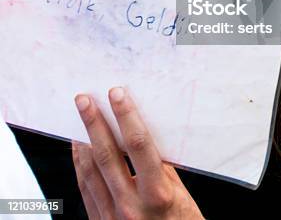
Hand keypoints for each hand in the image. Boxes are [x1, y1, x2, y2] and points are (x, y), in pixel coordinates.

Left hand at [73, 87, 203, 219]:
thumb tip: (147, 138)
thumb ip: (164, 170)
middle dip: (93, 124)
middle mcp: (131, 207)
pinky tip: (79, 149)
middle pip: (107, 155)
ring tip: (77, 118)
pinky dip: (80, 165)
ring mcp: (112, 218)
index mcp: (158, 195)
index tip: (117, 94)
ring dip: (82, 141)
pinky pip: (85, 190)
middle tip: (83, 99)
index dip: (126, 116)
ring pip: (90, 172)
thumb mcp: (183, 198)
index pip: (138, 146)